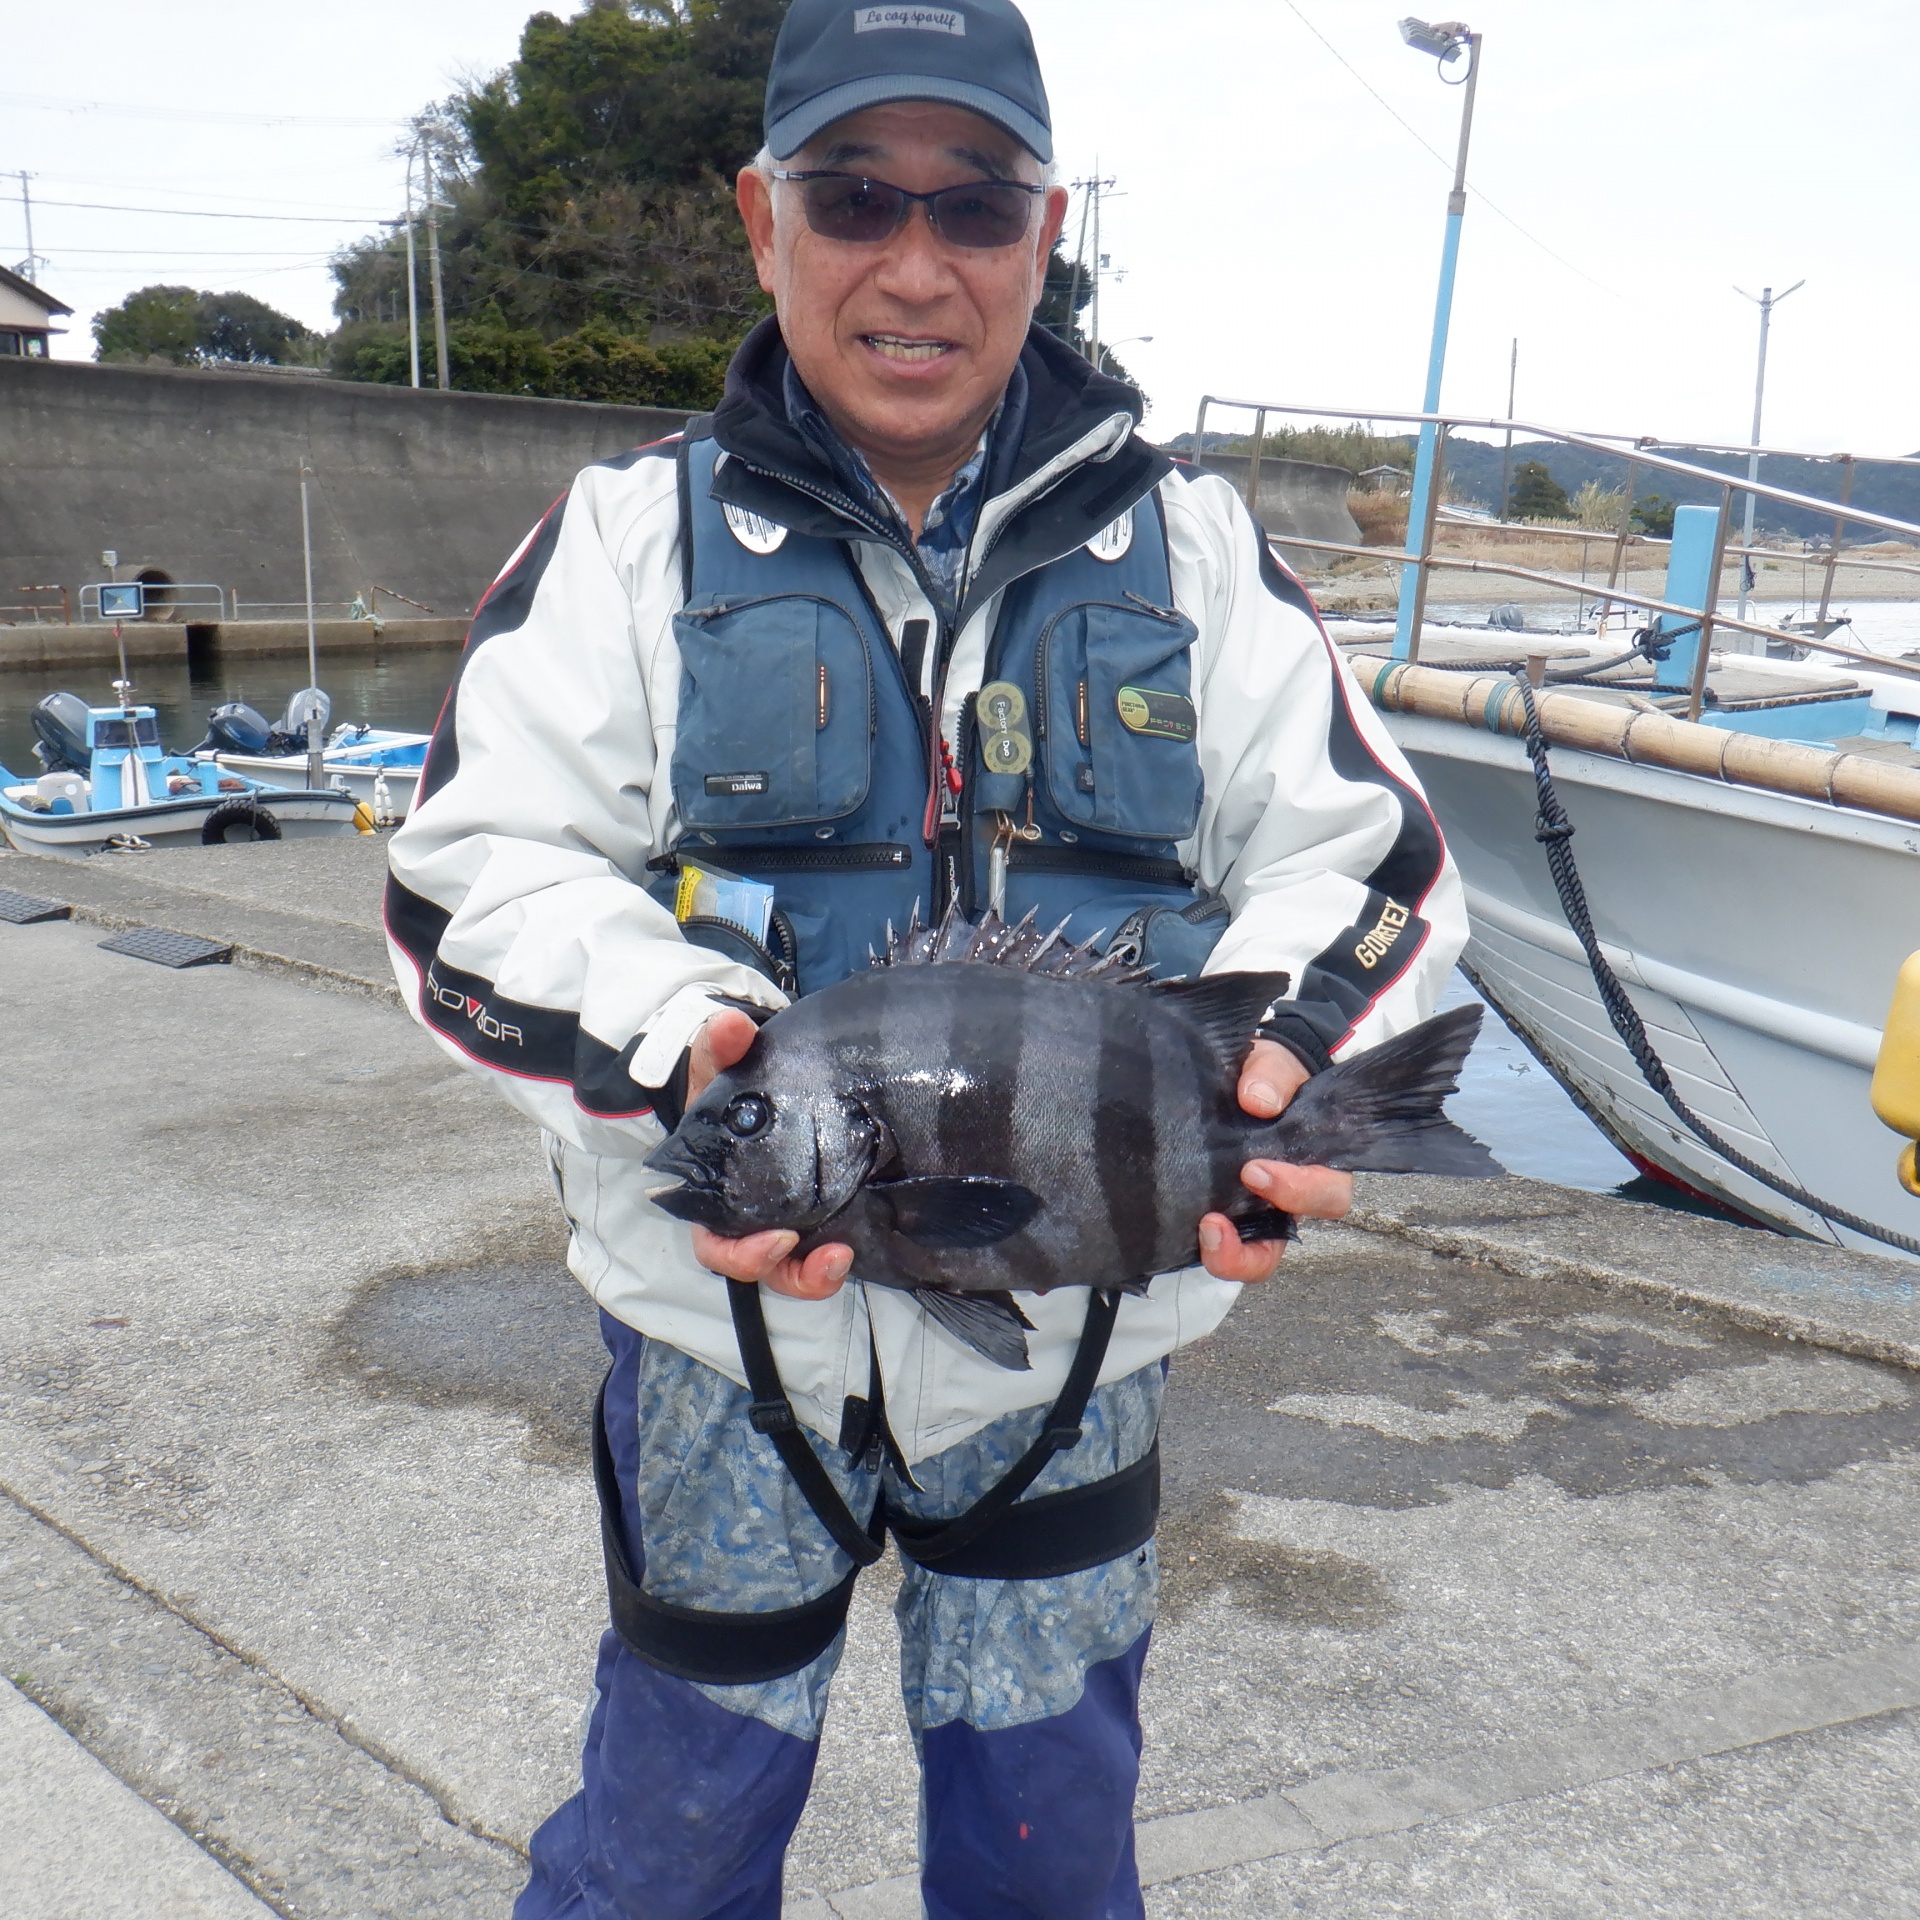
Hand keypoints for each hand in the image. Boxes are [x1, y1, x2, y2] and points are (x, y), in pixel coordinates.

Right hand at [683, 1007, 851, 1300]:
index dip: (742, 1253)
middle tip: (829, 1256)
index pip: (716, 1244)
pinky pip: (823, 1249)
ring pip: (793, 1268)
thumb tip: (730, 1026)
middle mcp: (745, 1218)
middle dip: (792, 1273)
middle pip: (762, 1268)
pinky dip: (838, 1255)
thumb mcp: (717, 1061)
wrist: (753, 1075)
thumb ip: (719, 1044)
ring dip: (818, 1275)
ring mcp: (782, 1220)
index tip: (780, 1238)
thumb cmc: (726, 1079)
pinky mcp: (818, 1214)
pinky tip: (864, 1242)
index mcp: (712, 1194)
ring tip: (845, 1258)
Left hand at [1198, 1039, 1353, 1283]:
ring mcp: (1255, 1212)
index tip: (1254, 1170)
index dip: (1296, 1191)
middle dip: (1252, 1242)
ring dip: (1228, 1256)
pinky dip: (1203, 1246)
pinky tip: (1180, 1224)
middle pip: (1289, 1238)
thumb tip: (1259, 1100)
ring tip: (1203, 1231)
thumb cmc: (1266, 1075)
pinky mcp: (1222, 1213)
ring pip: (1255, 1257)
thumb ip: (1271, 1075)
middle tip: (1217, 1217)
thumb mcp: (1273, 1064)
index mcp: (1315, 1163)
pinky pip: (1219, 1246)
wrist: (1237, 1074)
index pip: (1327, 1194)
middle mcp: (1288, 1197)